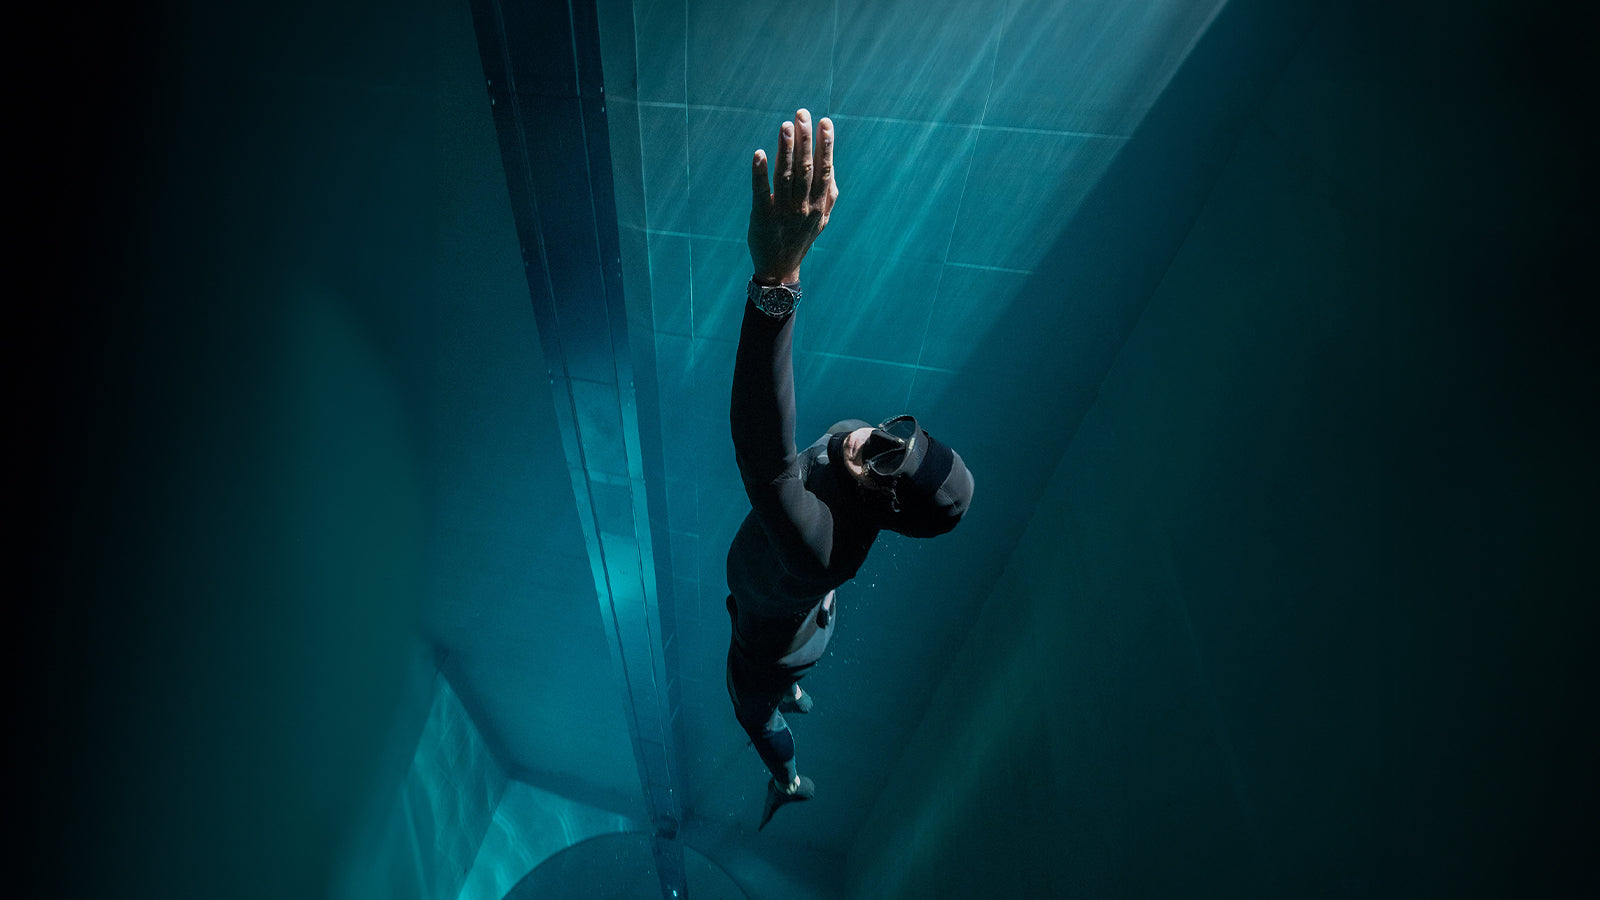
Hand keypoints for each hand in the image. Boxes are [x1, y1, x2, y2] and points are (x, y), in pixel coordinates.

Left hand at [748, 109, 838, 285]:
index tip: (824, 121)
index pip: (824, 169)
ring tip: (785, 127)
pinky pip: (761, 192)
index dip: (825, 145)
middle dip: (805, 139)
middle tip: (801, 114)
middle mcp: (804, 207)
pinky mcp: (762, 217)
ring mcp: (783, 212)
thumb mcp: (821, 217)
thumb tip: (830, 161)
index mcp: (820, 204)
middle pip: (805, 168)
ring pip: (785, 176)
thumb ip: (827, 192)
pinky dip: (760, 172)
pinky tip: (758, 153)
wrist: (780, 267)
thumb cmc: (800, 236)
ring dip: (785, 150)